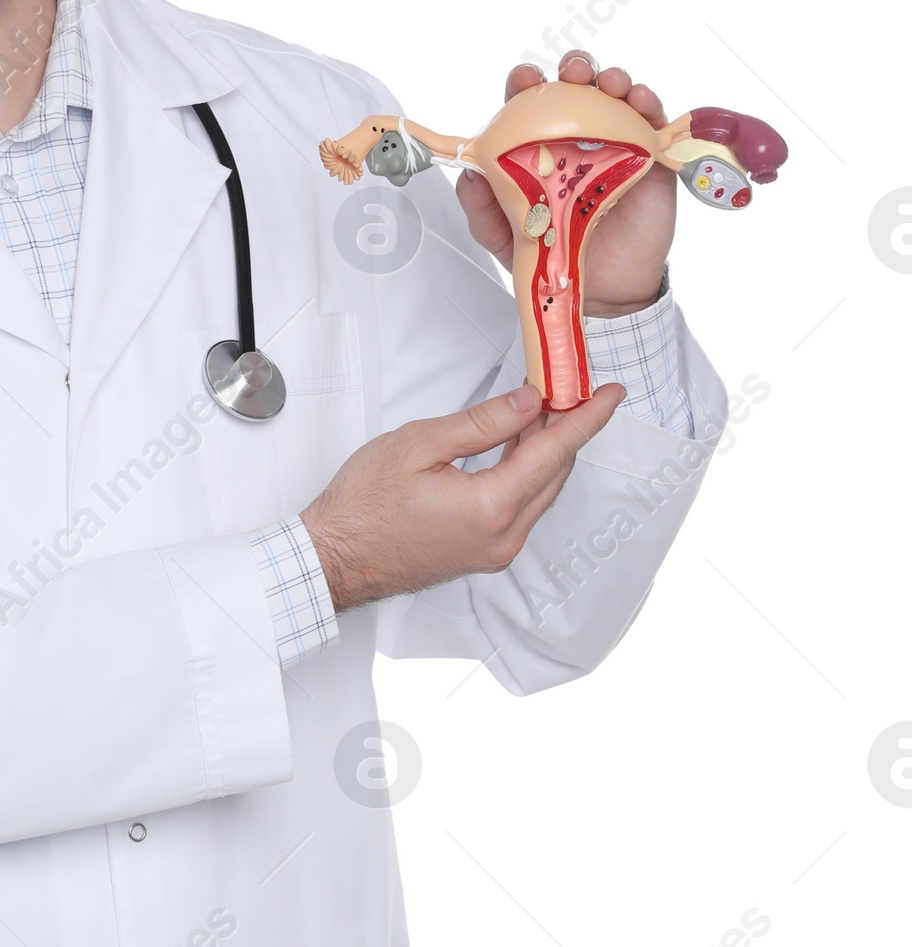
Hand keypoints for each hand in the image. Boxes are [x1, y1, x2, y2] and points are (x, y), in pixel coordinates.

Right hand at [300, 381, 622, 610]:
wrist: (335, 557)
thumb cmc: (362, 506)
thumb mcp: (418, 444)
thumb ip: (481, 423)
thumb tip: (528, 403)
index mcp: (491, 506)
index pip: (555, 452)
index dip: (587, 418)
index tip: (611, 393)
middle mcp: (504, 535)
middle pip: (554, 473)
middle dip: (567, 429)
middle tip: (567, 389)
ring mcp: (496, 550)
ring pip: (541, 492)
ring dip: (546, 452)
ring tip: (542, 412)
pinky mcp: (484, 555)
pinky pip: (522, 508)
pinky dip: (527, 474)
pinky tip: (517, 448)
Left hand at [456, 51, 676, 315]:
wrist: (601, 290)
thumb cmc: (551, 253)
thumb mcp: (504, 235)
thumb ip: (481, 207)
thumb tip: (468, 174)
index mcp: (539, 145)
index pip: (531, 104)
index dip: (526, 84)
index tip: (523, 79)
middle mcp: (578, 136)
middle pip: (576, 89)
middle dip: (574, 69)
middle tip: (572, 73)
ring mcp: (616, 143)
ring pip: (616, 97)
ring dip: (613, 80)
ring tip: (610, 83)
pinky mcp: (649, 158)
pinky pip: (652, 123)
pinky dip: (648, 105)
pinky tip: (641, 100)